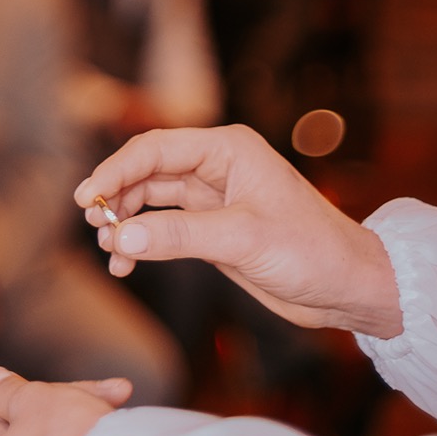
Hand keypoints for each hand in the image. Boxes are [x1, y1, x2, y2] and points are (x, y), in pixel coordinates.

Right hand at [78, 124, 401, 336]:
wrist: (348, 287)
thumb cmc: (311, 250)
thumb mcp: (243, 240)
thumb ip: (179, 237)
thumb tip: (120, 238)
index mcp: (228, 149)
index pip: (156, 149)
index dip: (116, 170)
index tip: (87, 197)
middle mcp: (217, 167)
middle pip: (148, 170)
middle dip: (116, 195)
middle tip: (92, 224)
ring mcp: (214, 199)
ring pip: (152, 199)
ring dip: (126, 221)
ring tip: (108, 249)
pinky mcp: (214, 230)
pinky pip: (165, 228)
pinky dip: (142, 243)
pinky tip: (126, 263)